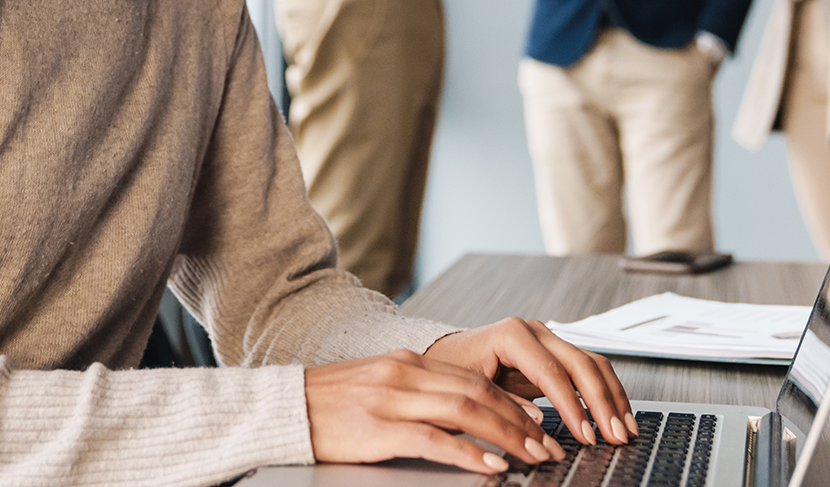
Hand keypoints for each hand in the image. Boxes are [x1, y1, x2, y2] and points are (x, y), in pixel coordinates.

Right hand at [304, 349, 562, 473]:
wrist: (282, 410)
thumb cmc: (328, 406)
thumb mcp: (377, 387)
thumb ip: (416, 394)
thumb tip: (459, 414)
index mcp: (406, 363)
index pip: (473, 379)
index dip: (511, 401)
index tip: (537, 421)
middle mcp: (404, 374)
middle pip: (478, 393)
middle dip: (519, 422)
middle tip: (547, 445)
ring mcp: (391, 400)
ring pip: (465, 412)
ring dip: (506, 436)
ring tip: (532, 457)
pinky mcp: (378, 429)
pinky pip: (434, 440)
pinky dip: (468, 452)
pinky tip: (490, 465)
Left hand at [424, 317, 636, 448]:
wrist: (448, 354)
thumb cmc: (454, 369)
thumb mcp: (470, 388)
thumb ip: (504, 404)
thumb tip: (539, 423)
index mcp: (512, 334)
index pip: (551, 372)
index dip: (572, 406)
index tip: (585, 434)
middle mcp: (535, 331)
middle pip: (581, 364)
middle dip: (602, 403)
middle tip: (614, 435)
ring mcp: (549, 339)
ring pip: (593, 364)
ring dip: (612, 398)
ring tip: (624, 430)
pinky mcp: (556, 353)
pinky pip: (589, 370)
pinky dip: (606, 393)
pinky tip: (616, 416)